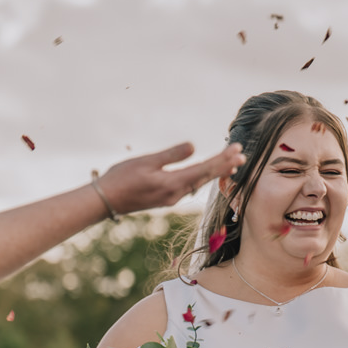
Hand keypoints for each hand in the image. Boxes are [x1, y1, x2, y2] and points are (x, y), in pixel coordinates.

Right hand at [95, 141, 247, 214]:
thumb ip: (171, 155)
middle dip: (225, 165)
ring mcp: (172, 198)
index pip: (205, 169)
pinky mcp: (166, 199)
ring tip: (232, 164)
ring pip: (200, 183)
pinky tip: (208, 174)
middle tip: (242, 155)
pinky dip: (203, 178)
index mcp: (173, 183)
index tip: (237, 149)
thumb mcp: (146, 162)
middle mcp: (176, 194)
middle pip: (206, 177)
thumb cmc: (121, 178)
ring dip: (216, 172)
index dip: (222, 159)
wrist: (105, 201)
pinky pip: (191, 186)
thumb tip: (194, 146)